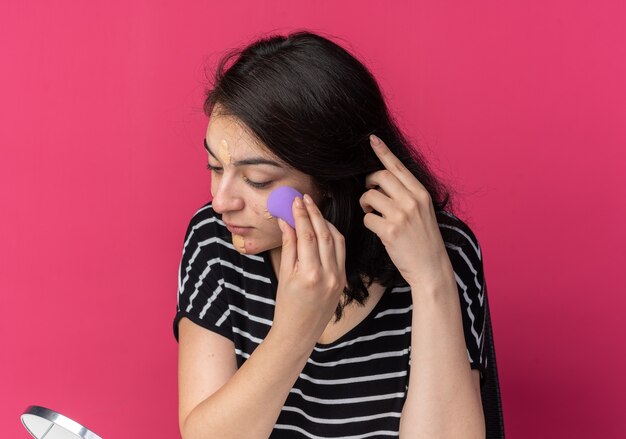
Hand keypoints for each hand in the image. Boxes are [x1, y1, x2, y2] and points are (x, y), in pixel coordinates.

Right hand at [272, 194, 346, 346]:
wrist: (299, 332)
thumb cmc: (287, 305)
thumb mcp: (284, 274)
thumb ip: (289, 245)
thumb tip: (287, 221)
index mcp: (310, 274)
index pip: (307, 235)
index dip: (301, 215)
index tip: (296, 201)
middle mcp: (328, 274)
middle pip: (324, 233)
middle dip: (314, 213)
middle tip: (305, 199)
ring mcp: (339, 277)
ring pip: (336, 240)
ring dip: (325, 222)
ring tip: (313, 210)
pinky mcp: (343, 279)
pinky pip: (341, 251)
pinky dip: (333, 236)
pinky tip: (323, 228)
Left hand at [359, 135, 454, 289]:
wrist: (431, 267)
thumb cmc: (424, 240)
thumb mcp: (423, 211)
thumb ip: (408, 195)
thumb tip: (383, 182)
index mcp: (421, 193)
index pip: (398, 166)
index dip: (382, 151)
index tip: (372, 139)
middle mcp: (412, 200)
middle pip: (379, 176)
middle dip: (368, 183)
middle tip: (369, 194)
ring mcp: (401, 215)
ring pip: (369, 196)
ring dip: (365, 203)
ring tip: (373, 213)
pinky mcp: (390, 231)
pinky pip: (367, 218)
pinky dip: (368, 222)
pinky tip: (376, 229)